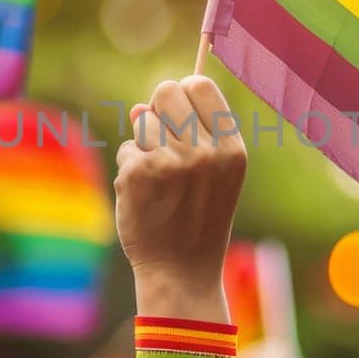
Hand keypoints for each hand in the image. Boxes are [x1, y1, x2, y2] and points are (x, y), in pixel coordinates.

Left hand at [114, 76, 246, 316]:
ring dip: (144, 145)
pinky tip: (143, 197)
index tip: (180, 117)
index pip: (200, 85)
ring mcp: (172, 162)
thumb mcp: (214, 176)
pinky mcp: (139, 174)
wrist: (182, 272)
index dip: (184, 94)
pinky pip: (126, 149)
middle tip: (165, 146)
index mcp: (232, 149)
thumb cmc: (198, 220)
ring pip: (142, 120)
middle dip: (159, 111)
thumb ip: (189, 134)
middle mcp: (206, 152)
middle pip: (166, 91)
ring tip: (158, 180)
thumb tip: (138, 109)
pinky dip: (129, 170)